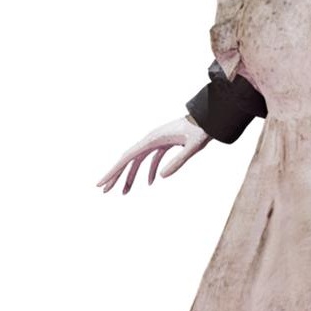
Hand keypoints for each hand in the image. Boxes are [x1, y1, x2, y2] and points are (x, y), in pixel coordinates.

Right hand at [96, 115, 211, 194]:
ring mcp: (157, 141)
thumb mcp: (192, 147)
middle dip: (116, 175)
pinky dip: (149, 171)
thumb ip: (177, 162)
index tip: (101, 183)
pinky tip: (150, 183)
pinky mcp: (165, 143)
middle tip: (104, 190)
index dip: (113, 171)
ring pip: (138, 160)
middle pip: (128, 159)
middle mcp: (150, 139)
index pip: (127, 157)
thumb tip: (160, 177)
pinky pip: (152, 159)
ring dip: (131, 176)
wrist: (209, 118)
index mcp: (152, 140)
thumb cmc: (201, 130)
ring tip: (124, 193)